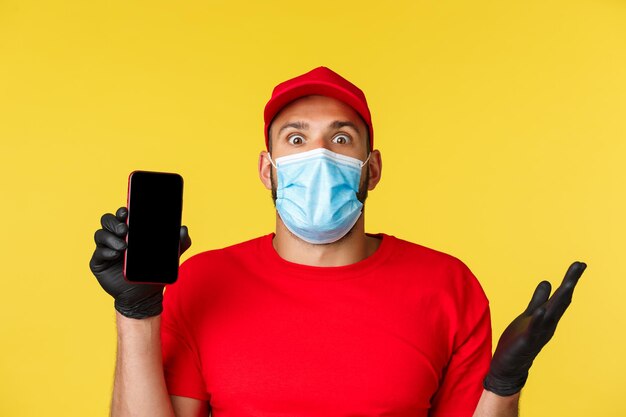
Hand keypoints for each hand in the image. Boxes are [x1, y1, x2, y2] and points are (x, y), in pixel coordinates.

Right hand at [89, 206, 191, 318]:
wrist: (145, 296)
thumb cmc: (155, 272)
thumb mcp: (170, 257)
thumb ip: (180, 242)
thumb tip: (183, 229)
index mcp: (131, 232)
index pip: (123, 215)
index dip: (123, 211)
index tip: (127, 212)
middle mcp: (116, 238)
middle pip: (108, 221)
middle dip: (115, 222)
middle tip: (125, 230)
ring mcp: (107, 250)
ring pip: (100, 234)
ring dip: (110, 237)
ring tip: (124, 247)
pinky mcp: (100, 263)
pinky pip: (98, 253)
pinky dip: (106, 252)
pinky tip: (116, 255)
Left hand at [483, 261, 586, 395]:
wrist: (510, 365)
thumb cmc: (520, 339)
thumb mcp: (529, 314)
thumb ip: (538, 299)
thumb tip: (547, 281)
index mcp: (548, 316)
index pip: (561, 295)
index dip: (570, 279)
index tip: (580, 263)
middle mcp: (548, 323)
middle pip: (561, 301)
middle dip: (570, 283)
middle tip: (579, 266)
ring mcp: (539, 333)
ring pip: (552, 314)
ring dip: (559, 299)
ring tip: (568, 283)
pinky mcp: (526, 341)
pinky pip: (534, 329)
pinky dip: (538, 319)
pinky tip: (541, 309)